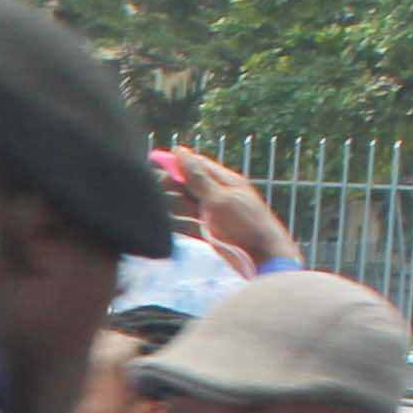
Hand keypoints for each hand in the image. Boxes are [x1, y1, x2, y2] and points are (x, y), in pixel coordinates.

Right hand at [158, 144, 295, 268]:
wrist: (264, 259)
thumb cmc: (247, 226)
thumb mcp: (220, 199)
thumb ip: (199, 178)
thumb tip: (181, 153)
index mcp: (225, 181)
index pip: (196, 165)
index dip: (175, 163)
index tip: (152, 162)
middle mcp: (218, 195)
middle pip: (188, 185)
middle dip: (170, 187)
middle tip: (149, 192)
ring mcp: (214, 214)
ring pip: (185, 205)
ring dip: (170, 207)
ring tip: (152, 210)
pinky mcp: (210, 232)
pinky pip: (188, 224)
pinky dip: (176, 224)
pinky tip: (162, 227)